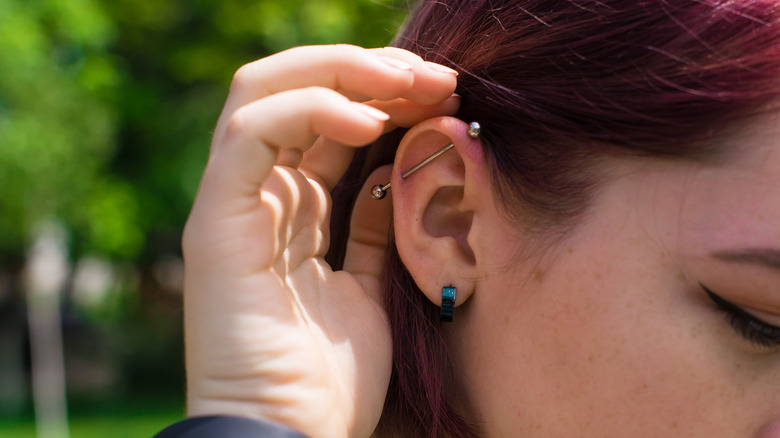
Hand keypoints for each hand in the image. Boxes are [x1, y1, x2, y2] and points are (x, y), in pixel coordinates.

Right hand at [182, 45, 458, 437]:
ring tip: (410, 83)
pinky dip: (309, 112)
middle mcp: (258, 198)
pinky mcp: (215, 222)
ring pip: (266, 93)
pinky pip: (250, 136)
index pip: (328, 123)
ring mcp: (231, 205)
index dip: (384, 97)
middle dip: (369, 73)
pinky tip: (368, 123)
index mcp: (292, 212)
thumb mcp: (371, 285)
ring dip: (344, 75)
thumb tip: (402, 166)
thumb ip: (376, 225)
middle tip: (436, 75)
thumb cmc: (332, 378)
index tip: (445, 94)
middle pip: (298, 94)